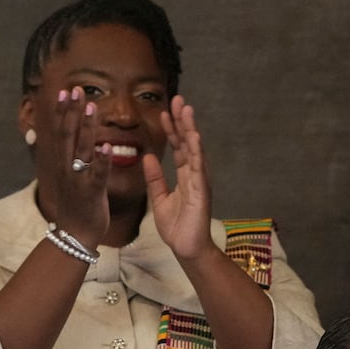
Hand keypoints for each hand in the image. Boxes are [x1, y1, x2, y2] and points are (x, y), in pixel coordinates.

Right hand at [42, 86, 110, 247]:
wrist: (73, 236)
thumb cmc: (76, 206)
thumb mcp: (69, 178)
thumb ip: (70, 158)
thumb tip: (69, 141)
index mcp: (63, 163)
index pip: (62, 132)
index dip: (63, 111)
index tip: (66, 91)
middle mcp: (67, 168)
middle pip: (68, 134)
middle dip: (72, 111)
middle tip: (76, 89)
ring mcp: (78, 179)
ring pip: (82, 149)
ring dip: (87, 127)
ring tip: (92, 107)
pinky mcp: (91, 193)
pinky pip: (97, 174)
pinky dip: (101, 160)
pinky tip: (107, 146)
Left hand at [144, 95, 215, 261]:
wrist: (186, 249)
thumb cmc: (177, 227)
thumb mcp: (159, 199)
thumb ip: (155, 178)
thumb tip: (147, 156)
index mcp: (185, 175)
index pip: (178, 146)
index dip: (172, 129)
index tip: (165, 111)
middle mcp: (194, 174)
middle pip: (188, 142)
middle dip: (182, 120)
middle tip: (177, 99)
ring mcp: (200, 181)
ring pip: (195, 149)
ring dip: (191, 128)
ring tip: (186, 109)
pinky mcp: (202, 191)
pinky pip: (199, 167)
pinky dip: (197, 151)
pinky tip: (193, 136)